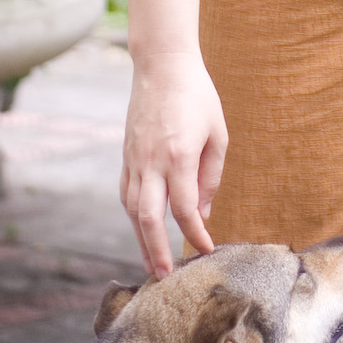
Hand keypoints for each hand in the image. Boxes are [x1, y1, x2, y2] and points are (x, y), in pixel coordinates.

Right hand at [120, 52, 227, 278]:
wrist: (161, 64)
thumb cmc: (197, 96)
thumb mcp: (216, 133)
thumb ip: (210, 176)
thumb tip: (202, 212)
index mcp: (178, 156)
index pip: (184, 209)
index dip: (195, 234)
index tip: (206, 250)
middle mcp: (151, 161)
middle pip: (147, 218)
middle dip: (155, 251)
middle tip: (163, 278)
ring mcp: (134, 158)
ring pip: (131, 209)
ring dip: (140, 239)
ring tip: (150, 264)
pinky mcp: (126, 153)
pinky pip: (125, 193)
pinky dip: (132, 215)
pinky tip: (141, 229)